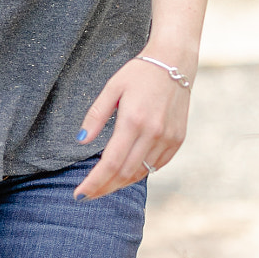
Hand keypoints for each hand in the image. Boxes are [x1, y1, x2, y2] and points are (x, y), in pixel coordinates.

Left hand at [73, 55, 191, 198]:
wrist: (175, 62)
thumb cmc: (139, 73)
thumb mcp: (111, 88)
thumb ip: (95, 116)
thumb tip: (81, 142)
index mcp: (133, 121)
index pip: (110, 163)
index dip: (94, 182)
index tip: (79, 194)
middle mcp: (153, 134)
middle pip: (125, 174)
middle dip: (104, 188)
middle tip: (87, 194)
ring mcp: (169, 139)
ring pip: (141, 173)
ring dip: (120, 183)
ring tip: (103, 185)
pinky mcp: (178, 140)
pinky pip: (156, 166)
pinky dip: (139, 173)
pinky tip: (125, 172)